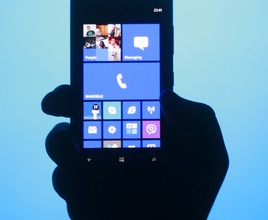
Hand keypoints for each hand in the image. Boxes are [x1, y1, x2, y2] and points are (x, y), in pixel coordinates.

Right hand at [43, 84, 227, 219]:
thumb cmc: (190, 202)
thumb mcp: (209, 158)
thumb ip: (199, 120)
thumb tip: (167, 94)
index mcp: (140, 126)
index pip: (116, 92)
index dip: (101, 76)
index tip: (91, 66)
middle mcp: (112, 142)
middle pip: (79, 110)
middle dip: (63, 98)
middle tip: (58, 100)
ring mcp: (92, 168)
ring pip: (61, 142)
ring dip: (60, 140)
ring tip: (72, 147)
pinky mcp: (80, 194)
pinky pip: (62, 177)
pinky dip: (65, 175)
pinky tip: (80, 177)